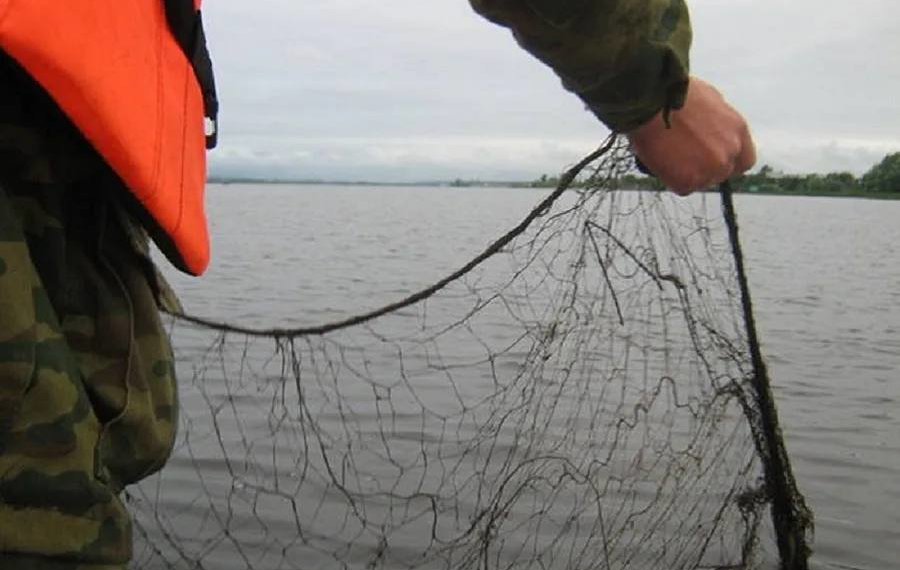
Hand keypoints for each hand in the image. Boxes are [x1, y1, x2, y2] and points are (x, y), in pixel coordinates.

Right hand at [626, 77, 755, 194]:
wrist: (651, 102)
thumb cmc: (673, 94)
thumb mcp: (709, 100)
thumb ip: (718, 122)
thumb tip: (711, 130)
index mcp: (738, 130)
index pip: (744, 160)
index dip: (729, 162)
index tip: (713, 159)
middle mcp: (730, 152)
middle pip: (721, 173)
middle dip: (705, 168)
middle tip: (684, 157)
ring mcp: (711, 169)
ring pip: (701, 182)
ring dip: (688, 174)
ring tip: (668, 155)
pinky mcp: (689, 181)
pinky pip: (682, 187)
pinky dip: (671, 178)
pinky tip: (661, 161)